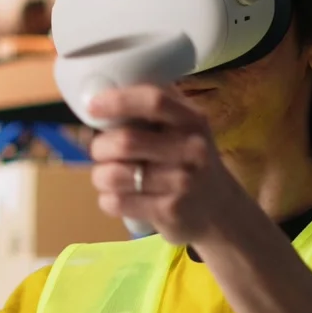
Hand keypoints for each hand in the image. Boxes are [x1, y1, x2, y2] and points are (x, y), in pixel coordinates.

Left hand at [89, 85, 237, 245]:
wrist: (219, 209)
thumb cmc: (188, 161)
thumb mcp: (183, 129)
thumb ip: (151, 111)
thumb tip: (98, 100)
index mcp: (191, 119)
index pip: (154, 101)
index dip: (118, 101)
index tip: (92, 107)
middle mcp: (191, 148)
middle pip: (125, 142)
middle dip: (100, 147)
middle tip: (100, 152)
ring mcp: (183, 182)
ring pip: (115, 175)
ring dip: (99, 176)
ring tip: (105, 177)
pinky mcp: (170, 212)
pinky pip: (118, 202)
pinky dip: (106, 200)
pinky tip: (115, 197)